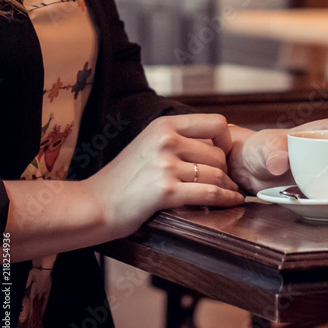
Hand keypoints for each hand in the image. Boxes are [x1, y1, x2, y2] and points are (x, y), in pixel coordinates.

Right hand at [86, 113, 243, 238]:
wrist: (95, 203)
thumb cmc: (124, 177)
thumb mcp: (149, 143)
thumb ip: (179, 139)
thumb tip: (216, 143)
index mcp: (164, 125)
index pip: (216, 123)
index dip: (227, 140)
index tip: (225, 154)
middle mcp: (166, 140)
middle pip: (219, 154)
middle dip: (226, 170)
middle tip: (227, 180)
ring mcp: (165, 165)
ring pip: (217, 175)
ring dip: (228, 187)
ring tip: (231, 192)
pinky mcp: (166, 192)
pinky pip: (210, 193)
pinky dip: (227, 199)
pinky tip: (233, 201)